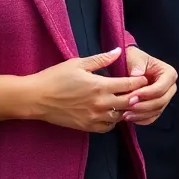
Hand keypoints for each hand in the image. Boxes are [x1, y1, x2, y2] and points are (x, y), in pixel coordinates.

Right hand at [28, 47, 148, 132]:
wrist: (35, 98)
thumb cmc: (55, 78)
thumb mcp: (78, 63)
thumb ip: (101, 59)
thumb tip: (119, 51)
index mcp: (100, 86)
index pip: (130, 85)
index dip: (140, 81)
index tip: (144, 78)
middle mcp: (100, 103)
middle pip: (130, 102)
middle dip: (137, 96)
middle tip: (140, 91)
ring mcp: (93, 117)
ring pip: (120, 116)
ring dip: (126, 109)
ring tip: (126, 101)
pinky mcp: (86, 127)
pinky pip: (107, 128)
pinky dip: (113, 121)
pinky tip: (111, 113)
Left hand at [120, 46, 177, 124]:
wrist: (131, 64)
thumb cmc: (134, 59)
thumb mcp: (134, 57)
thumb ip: (137, 64)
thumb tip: (137, 75)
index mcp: (168, 73)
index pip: (161, 87)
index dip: (147, 93)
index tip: (132, 96)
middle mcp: (170, 87)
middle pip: (161, 101)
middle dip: (144, 106)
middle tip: (127, 106)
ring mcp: (164, 98)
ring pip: (157, 110)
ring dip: (141, 114)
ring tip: (125, 114)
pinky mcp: (157, 106)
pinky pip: (152, 117)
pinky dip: (142, 119)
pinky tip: (130, 118)